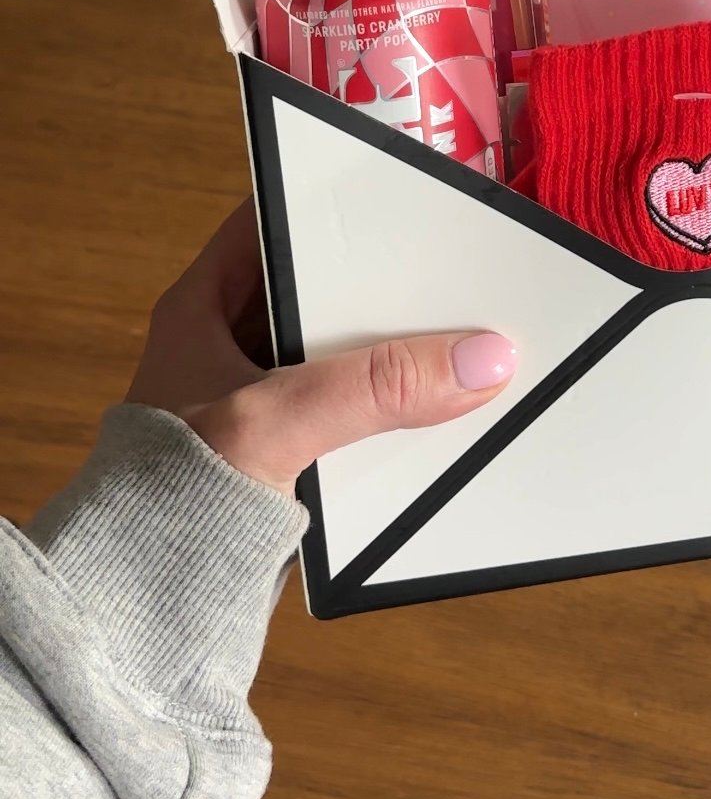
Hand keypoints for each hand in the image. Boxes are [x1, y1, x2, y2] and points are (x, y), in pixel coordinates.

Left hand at [126, 202, 515, 492]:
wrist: (143, 611)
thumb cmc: (170, 500)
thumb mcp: (275, 422)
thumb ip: (376, 388)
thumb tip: (480, 359)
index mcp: (203, 308)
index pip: (272, 222)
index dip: (331, 200)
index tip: (399, 187)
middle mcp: (228, 346)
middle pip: (321, 290)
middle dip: (382, 282)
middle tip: (451, 261)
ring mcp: (257, 401)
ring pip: (341, 354)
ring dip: (390, 353)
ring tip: (459, 329)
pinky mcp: (284, 454)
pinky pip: (350, 411)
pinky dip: (387, 408)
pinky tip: (435, 407)